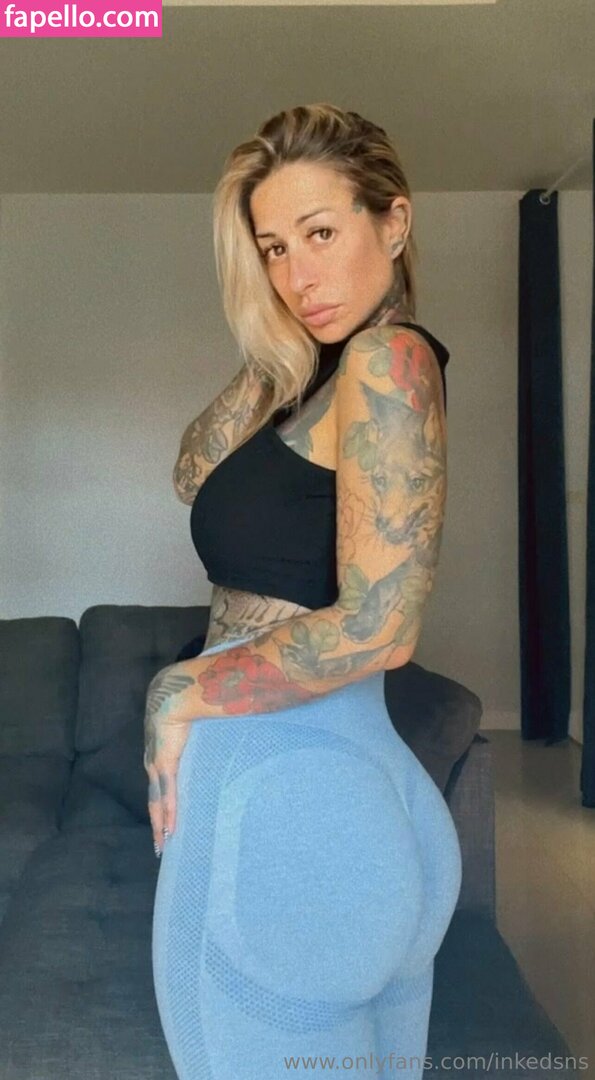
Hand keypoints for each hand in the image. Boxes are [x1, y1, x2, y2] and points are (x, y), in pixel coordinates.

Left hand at [143, 664, 194, 855]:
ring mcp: (157, 764)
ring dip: (160, 824)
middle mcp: (152, 760)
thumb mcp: (188, 718)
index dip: (160, 801)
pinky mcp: (165, 764)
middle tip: (159, 844)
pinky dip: (169, 814)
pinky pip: (167, 795)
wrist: (177, 689)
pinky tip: (171, 830)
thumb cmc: (185, 698)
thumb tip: (212, 727)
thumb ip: (197, 727)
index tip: (162, 818)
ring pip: (157, 802)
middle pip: (153, 798)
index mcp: (158, 749)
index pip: (157, 782)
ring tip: (163, 844)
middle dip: (156, 821)